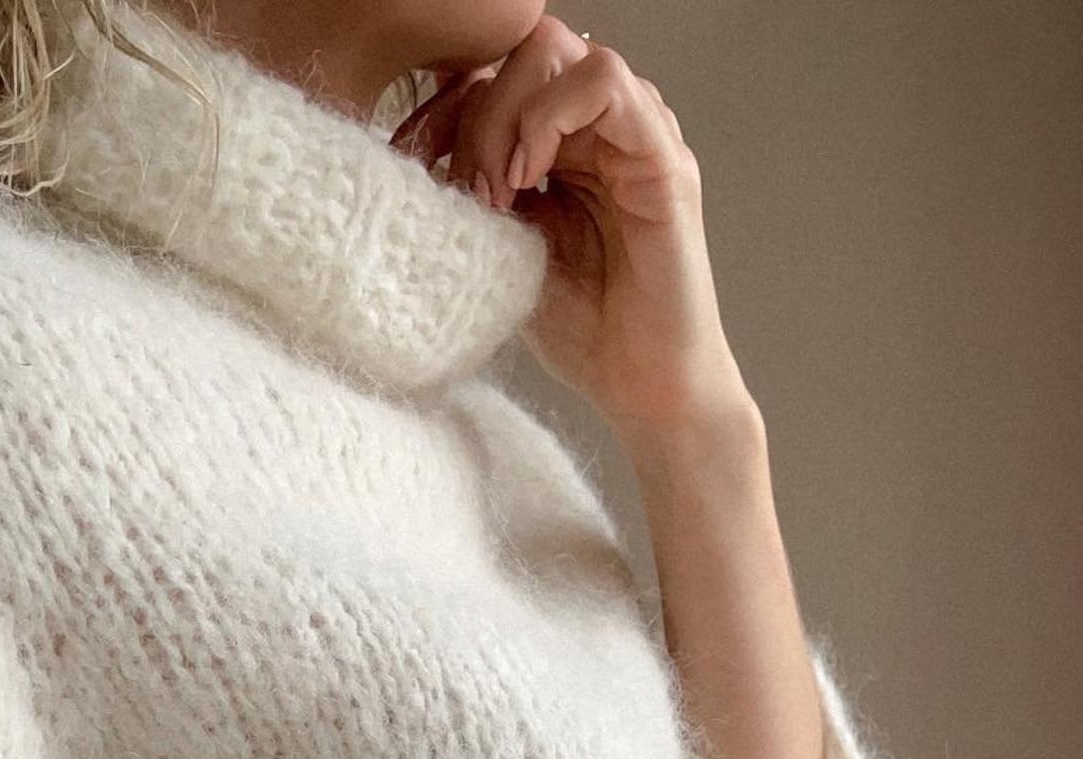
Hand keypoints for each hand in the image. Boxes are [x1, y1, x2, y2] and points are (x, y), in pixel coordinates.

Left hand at [389, 14, 756, 432]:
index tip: (423, 169)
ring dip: (506, 114)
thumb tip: (419, 144)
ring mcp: (636, 134)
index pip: (499, 69)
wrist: (642, 386)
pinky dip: (549, 118)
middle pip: (524, 49)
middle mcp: (603, 126)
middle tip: (468, 188)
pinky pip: (604, 83)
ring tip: (498, 191)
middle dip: (475, 107)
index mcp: (566, 142)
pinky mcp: (663, 157)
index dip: (449, 103)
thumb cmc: (583, 329)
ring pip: (556, 51)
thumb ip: (477, 189)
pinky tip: (528, 179)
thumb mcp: (504, 248)